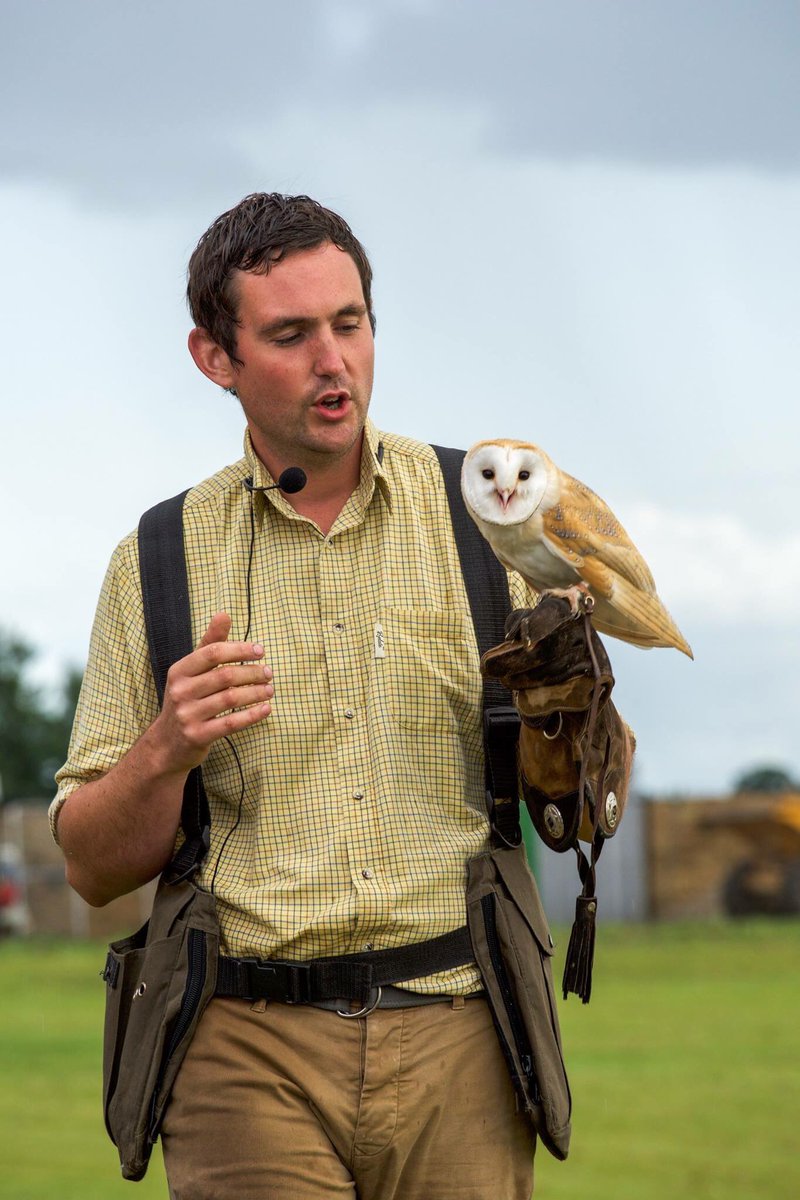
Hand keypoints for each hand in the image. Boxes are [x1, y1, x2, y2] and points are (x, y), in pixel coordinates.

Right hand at [151, 612, 272, 772]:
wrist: (167, 743)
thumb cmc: (187, 699)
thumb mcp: (192, 671)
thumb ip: (210, 644)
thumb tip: (224, 614)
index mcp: (179, 671)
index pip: (212, 653)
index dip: (239, 650)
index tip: (260, 651)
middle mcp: (180, 691)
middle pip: (225, 675)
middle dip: (252, 672)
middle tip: (268, 673)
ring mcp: (188, 715)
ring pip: (231, 698)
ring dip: (256, 692)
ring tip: (269, 689)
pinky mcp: (198, 736)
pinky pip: (231, 723)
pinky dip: (252, 715)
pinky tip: (266, 708)